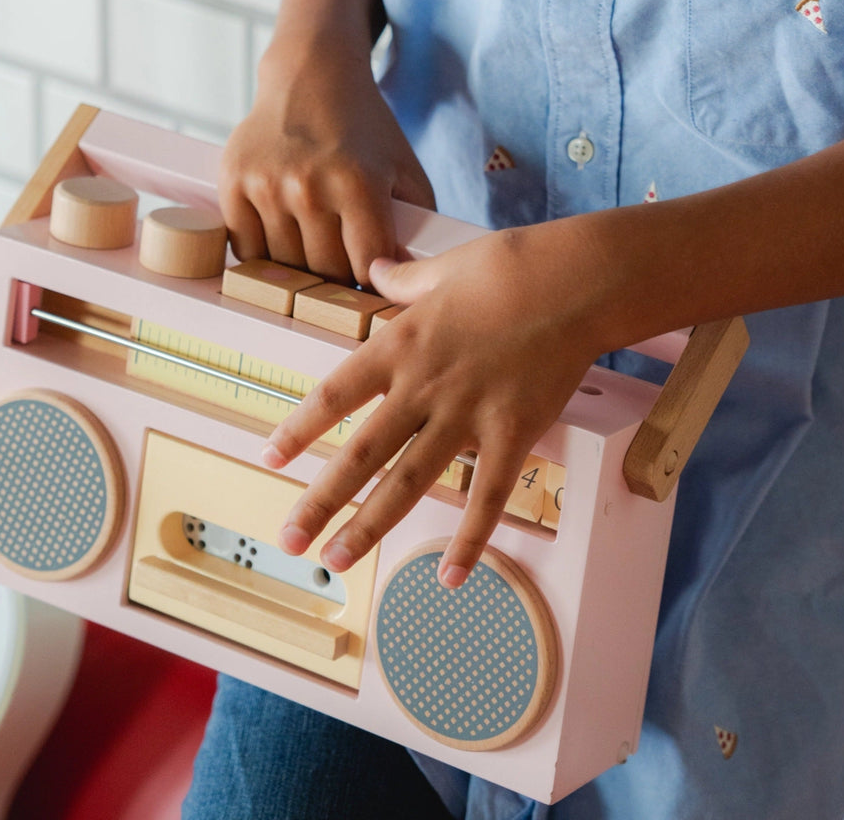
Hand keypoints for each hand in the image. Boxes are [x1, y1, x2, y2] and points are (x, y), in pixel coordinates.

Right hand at [219, 43, 434, 286]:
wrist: (310, 78)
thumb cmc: (364, 131)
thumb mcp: (405, 169)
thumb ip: (416, 225)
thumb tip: (406, 279)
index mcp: (359, 183)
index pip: (366, 267)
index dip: (372, 280)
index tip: (372, 277)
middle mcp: (309, 186)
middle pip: (325, 272)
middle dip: (339, 274)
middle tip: (343, 259)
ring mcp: (267, 185)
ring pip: (285, 267)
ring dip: (301, 266)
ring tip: (313, 245)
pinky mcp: (233, 183)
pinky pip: (246, 250)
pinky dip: (264, 255)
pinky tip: (282, 238)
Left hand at [262, 221, 610, 586]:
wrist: (573, 279)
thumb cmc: (508, 266)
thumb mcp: (442, 269)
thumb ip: (402, 279)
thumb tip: (377, 266)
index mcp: (398, 346)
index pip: (333, 397)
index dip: (298, 430)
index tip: (270, 458)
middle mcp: (421, 387)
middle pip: (360, 454)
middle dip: (320, 500)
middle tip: (288, 540)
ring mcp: (466, 415)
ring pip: (408, 482)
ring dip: (369, 525)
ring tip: (336, 560)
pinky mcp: (513, 433)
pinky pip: (486, 495)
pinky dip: (470, 539)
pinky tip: (450, 577)